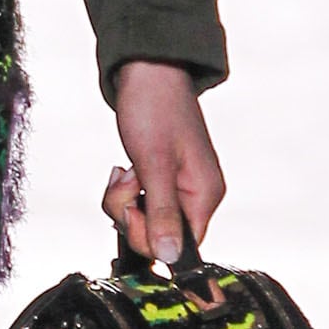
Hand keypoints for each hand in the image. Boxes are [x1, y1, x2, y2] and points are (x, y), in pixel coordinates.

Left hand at [103, 63, 224, 274]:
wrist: (147, 71)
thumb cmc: (154, 108)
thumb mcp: (153, 165)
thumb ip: (161, 213)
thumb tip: (170, 257)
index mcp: (205, 195)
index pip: (180, 247)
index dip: (149, 235)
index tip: (133, 207)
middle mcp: (197, 196)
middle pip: (158, 236)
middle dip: (130, 214)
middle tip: (127, 179)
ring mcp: (180, 189)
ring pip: (143, 221)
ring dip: (123, 200)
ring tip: (125, 169)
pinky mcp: (163, 181)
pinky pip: (139, 204)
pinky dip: (125, 191)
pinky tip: (126, 168)